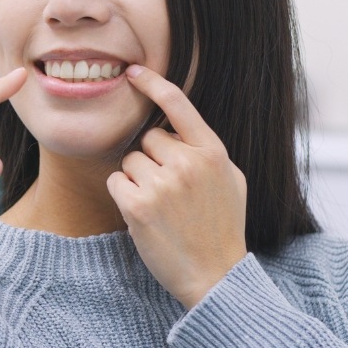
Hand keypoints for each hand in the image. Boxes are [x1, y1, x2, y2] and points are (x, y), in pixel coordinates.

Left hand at [107, 65, 246, 308]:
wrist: (215, 276)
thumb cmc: (222, 227)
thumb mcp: (230, 181)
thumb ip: (206, 151)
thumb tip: (178, 129)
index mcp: (213, 152)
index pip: (178, 105)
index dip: (153, 84)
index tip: (133, 72)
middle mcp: (188, 163)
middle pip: (147, 139)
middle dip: (151, 160)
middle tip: (168, 191)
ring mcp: (162, 184)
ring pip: (129, 161)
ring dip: (137, 180)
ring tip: (160, 206)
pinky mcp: (138, 205)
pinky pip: (116, 182)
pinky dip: (124, 195)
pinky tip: (144, 215)